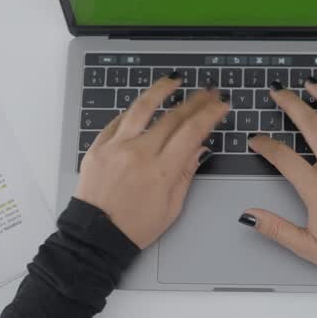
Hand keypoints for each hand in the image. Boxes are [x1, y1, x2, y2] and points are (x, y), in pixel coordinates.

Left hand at [75, 75, 227, 247]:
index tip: (220, 104)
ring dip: (161, 90)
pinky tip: (144, 104)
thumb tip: (198, 148)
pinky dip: (134, 110)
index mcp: (161, 171)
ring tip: (174, 81)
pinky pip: (118, 121)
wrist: (96, 236)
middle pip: (172, 117)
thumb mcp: (171, 207)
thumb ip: (186, 173)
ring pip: (142, 108)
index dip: (209, 114)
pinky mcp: (98, 147)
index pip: (192, 131)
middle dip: (194, 101)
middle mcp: (139, 153)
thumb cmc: (134, 227)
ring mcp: (116, 147)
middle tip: (207, 92)